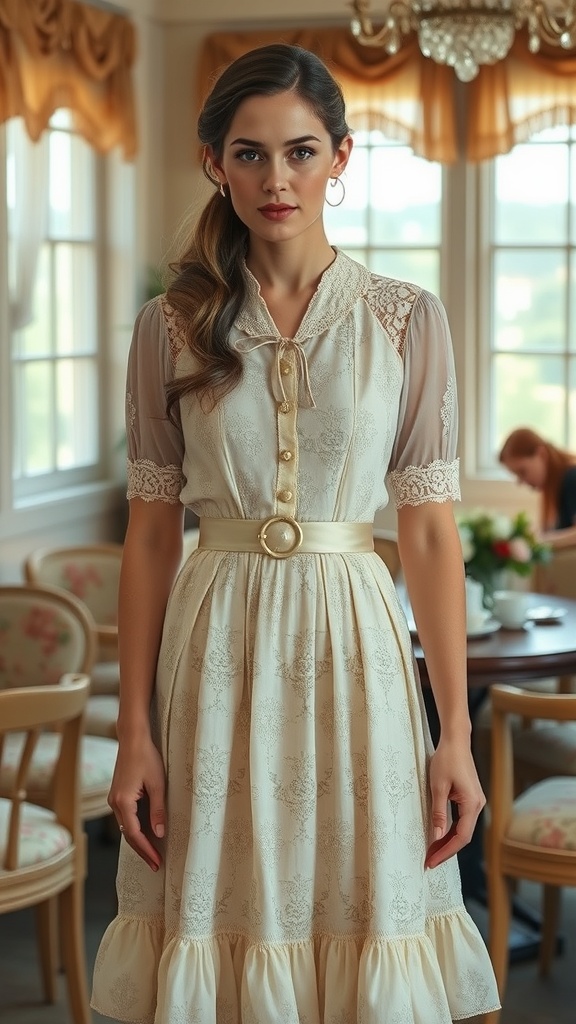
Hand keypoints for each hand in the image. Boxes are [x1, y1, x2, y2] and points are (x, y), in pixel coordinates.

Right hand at [108, 734, 165, 870]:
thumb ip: (158, 810)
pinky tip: (146, 834)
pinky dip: (135, 829)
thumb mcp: (158, 784)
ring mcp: (114, 799)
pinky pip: (126, 818)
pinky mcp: (117, 794)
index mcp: (123, 801)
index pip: (134, 834)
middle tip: (156, 865)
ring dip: (139, 841)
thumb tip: (159, 834)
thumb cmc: (146, 757)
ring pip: (126, 827)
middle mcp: (115, 803)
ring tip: (153, 853)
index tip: (157, 862)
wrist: (133, 738)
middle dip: (142, 851)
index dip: (146, 850)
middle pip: (128, 835)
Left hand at [424, 738, 485, 869]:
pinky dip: (451, 830)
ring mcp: (476, 802)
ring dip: (448, 841)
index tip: (432, 861)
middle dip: (446, 850)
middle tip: (429, 861)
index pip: (461, 837)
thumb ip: (438, 813)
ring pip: (463, 829)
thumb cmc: (446, 760)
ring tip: (432, 852)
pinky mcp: (470, 798)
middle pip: (463, 836)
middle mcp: (478, 805)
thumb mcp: (438, 787)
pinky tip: (440, 836)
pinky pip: (462, 820)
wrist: (456, 741)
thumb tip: (436, 836)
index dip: (446, 851)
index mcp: (472, 804)